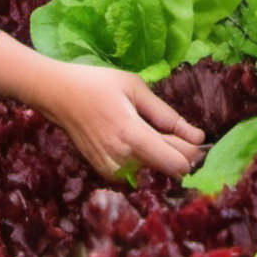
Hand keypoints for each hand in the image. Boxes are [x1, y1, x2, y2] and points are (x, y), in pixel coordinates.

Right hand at [27, 61, 205, 179]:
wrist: (58, 95)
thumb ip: (167, 115)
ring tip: (153, 129)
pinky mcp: (106, 172)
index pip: (176, 164)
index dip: (193, 154)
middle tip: (180, 131)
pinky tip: (139, 138)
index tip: (197, 139)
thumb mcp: (135, 89)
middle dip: (182, 154)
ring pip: (154, 170)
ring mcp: (112, 169)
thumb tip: (198, 136)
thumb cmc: (98, 84)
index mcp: (132, 135)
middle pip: (169, 169)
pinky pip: (139, 170)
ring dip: (162, 155)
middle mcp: (122, 159)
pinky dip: (146, 158)